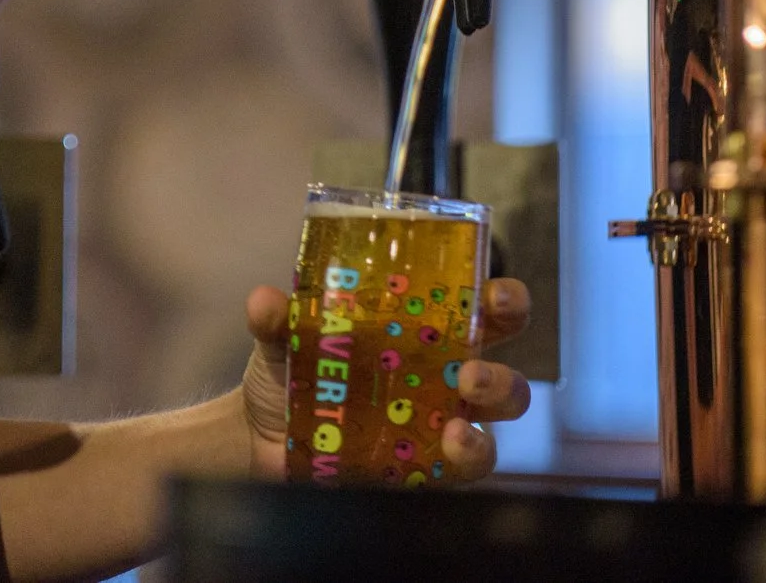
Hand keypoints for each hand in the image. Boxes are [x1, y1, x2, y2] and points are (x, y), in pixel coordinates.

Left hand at [240, 277, 533, 482]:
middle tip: (471, 371)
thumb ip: (276, 320)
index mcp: (423, 332)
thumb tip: (265, 302)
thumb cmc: (289, 373)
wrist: (261, 437)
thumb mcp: (280, 340)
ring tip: (458, 423)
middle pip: (504, 371)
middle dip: (502, 371)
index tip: (497, 298)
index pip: (480, 310)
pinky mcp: (428, 466)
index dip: (503, 302)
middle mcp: (443, 377)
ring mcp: (441, 424)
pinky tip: (446, 448)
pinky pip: (467, 467)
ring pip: (494, 422)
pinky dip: (466, 457)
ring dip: (487, 421)